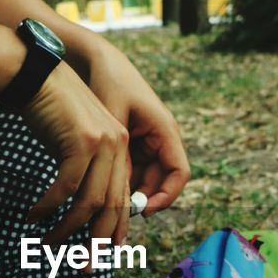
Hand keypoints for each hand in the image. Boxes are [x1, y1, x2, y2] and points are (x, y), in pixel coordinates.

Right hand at [20, 62, 131, 247]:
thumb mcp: (72, 140)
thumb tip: (76, 203)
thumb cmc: (49, 109)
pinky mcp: (81, 141)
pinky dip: (50, 207)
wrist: (34, 75)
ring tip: (50, 244)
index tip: (106, 252)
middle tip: (84, 266)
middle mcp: (117, 145)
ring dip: (68, 228)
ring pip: (89, 201)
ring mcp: (101, 143)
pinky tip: (34, 217)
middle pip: (111, 205)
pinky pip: (66, 187)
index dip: (116, 228)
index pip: (122, 196)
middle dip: (97, 240)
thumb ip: (82, 168)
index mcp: (119, 146)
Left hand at [84, 44, 189, 216]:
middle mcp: (162, 140)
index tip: (143, 212)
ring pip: (144, 180)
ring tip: (104, 206)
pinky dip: (120, 182)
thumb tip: (122, 191)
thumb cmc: (109, 82)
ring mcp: (148, 143)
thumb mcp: (114, 117)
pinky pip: (132, 171)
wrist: (99, 61)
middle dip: (142, 201)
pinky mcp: (134, 144)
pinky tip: (99, 189)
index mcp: (165, 131)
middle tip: (115, 216)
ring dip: (129, 194)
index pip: (178, 173)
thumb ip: (121, 153)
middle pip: (160, 182)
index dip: (165, 197)